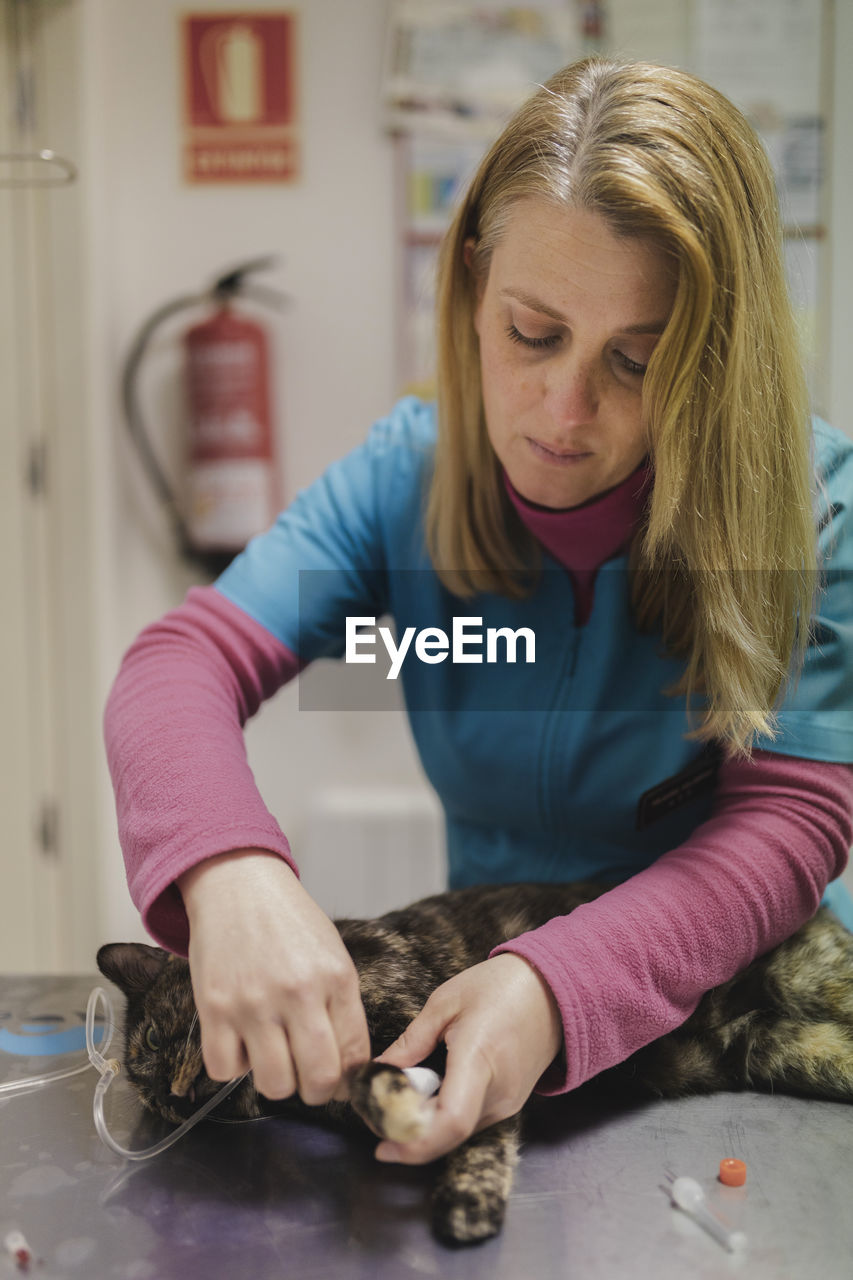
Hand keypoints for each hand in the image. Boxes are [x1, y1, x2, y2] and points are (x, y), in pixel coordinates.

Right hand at [178, 850, 370, 1105]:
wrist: (237, 884)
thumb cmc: (288, 921)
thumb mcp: (331, 954)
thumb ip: (342, 1006)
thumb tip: (347, 1067)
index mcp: (336, 978)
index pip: (355, 1056)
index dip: (349, 1081)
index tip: (339, 1081)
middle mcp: (298, 993)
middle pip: (317, 1080)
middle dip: (316, 1091)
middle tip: (307, 1077)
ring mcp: (254, 1002)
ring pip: (273, 1085)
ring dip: (275, 1080)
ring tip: (273, 1054)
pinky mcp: (214, 1008)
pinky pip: (225, 1070)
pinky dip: (233, 1065)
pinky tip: (241, 1040)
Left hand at [372, 953, 562, 1163]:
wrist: (553, 990)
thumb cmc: (500, 987)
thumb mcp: (446, 1002)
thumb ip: (411, 1041)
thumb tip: (379, 1071)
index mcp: (480, 1059)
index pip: (451, 1120)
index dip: (414, 1141)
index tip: (383, 1144)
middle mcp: (498, 1092)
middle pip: (448, 1133)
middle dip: (408, 1132)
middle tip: (376, 1113)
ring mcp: (508, 1102)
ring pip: (458, 1131)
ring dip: (425, 1123)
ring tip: (400, 1096)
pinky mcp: (511, 1104)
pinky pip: (471, 1120)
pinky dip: (443, 1115)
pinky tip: (428, 1092)